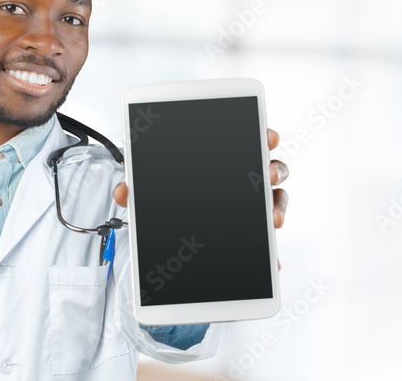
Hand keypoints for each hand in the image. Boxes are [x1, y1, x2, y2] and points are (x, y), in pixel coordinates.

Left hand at [112, 128, 289, 268]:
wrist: (174, 243)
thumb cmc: (169, 199)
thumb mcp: (152, 193)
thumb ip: (138, 189)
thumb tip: (122, 192)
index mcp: (226, 161)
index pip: (251, 142)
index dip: (264, 137)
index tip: (269, 137)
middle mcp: (246, 181)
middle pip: (271, 168)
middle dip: (274, 169)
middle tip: (269, 175)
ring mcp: (255, 207)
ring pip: (277, 200)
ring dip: (279, 207)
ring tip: (274, 220)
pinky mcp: (256, 236)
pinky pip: (269, 242)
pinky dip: (272, 254)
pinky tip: (272, 264)